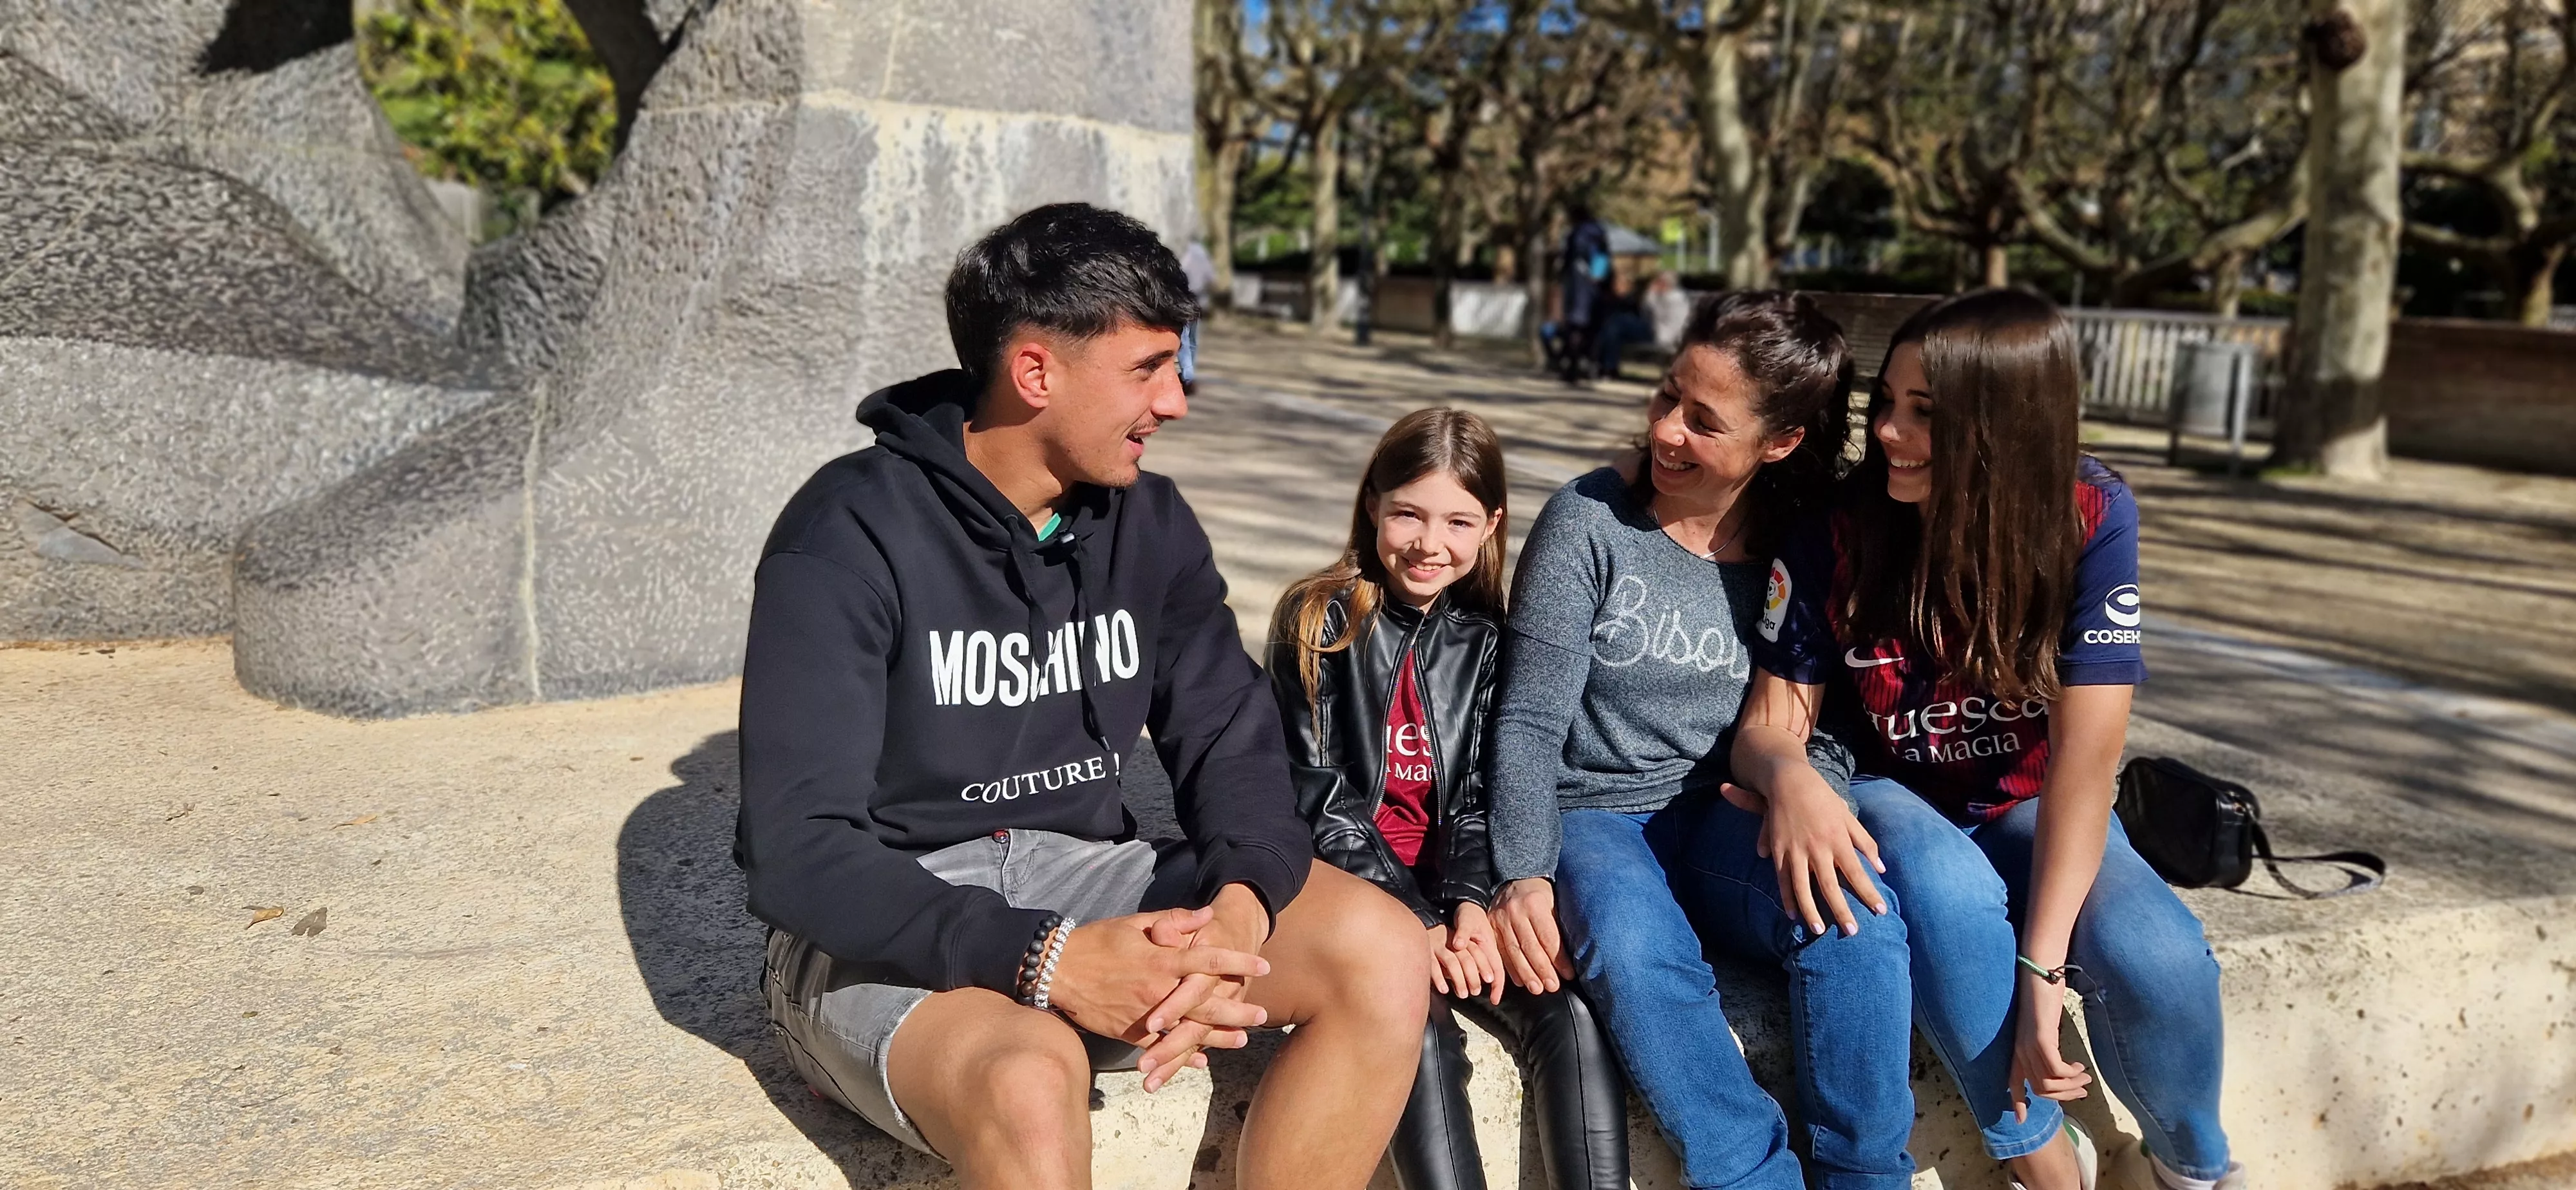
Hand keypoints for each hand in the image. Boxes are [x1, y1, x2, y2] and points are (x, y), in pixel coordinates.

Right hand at [1048, 903, 1269, 1087]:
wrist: (1058, 971)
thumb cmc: (1098, 941)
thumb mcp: (1135, 923)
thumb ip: (1173, 921)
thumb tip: (1207, 916)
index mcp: (1160, 960)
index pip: (1208, 960)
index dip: (1238, 962)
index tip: (1262, 964)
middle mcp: (1157, 991)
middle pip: (1206, 1004)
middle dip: (1237, 1010)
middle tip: (1263, 1015)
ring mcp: (1144, 1016)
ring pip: (1188, 1031)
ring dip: (1218, 1037)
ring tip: (1242, 1039)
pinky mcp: (1130, 1033)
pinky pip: (1162, 1047)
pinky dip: (1182, 1055)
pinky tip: (1200, 1060)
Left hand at [1447, 901, 1506, 1003]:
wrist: (1467, 903)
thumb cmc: (1467, 912)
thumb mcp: (1465, 920)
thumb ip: (1463, 933)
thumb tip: (1458, 945)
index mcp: (1489, 946)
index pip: (1497, 970)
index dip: (1497, 986)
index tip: (1494, 1000)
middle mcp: (1488, 951)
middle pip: (1494, 974)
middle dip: (1492, 988)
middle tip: (1484, 998)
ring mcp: (1483, 951)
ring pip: (1486, 971)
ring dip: (1480, 982)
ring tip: (1470, 992)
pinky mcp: (1476, 950)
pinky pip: (1477, 965)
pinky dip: (1473, 974)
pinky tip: (1465, 981)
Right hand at [1490, 877, 1574, 994]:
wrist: (1514, 879)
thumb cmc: (1540, 894)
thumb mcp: (1553, 903)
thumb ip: (1558, 927)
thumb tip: (1571, 957)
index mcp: (1534, 904)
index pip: (1548, 937)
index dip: (1558, 959)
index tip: (1568, 974)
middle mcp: (1515, 912)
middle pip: (1530, 947)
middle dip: (1542, 970)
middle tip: (1552, 986)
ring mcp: (1500, 919)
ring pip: (1513, 951)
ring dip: (1526, 973)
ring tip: (1537, 989)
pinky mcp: (1490, 926)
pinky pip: (1500, 951)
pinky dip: (1510, 968)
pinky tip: (1519, 981)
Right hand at [1723, 777, 1886, 937]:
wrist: (1789, 781)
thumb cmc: (1823, 798)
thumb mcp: (1848, 817)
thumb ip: (1865, 843)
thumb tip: (1881, 868)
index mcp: (1838, 839)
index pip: (1857, 872)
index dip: (1869, 893)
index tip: (1881, 911)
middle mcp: (1817, 847)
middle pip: (1830, 886)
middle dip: (1841, 910)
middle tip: (1852, 932)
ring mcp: (1796, 850)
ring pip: (1802, 887)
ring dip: (1811, 911)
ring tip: (1818, 930)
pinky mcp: (1779, 850)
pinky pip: (1782, 879)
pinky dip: (1787, 897)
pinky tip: (1793, 914)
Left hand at [2009, 968, 2093, 1122]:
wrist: (2039, 973)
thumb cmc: (2043, 997)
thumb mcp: (2041, 1027)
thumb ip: (2043, 1045)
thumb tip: (2055, 1064)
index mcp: (2017, 1049)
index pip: (2012, 1082)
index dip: (2017, 1102)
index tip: (2020, 1120)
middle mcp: (2019, 1051)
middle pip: (2039, 1089)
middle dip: (2063, 1096)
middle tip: (2083, 1092)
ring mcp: (2028, 1045)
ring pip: (2048, 1083)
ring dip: (2071, 1086)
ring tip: (2085, 1078)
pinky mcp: (2040, 1038)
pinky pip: (2056, 1070)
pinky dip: (2070, 1074)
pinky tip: (2080, 1067)